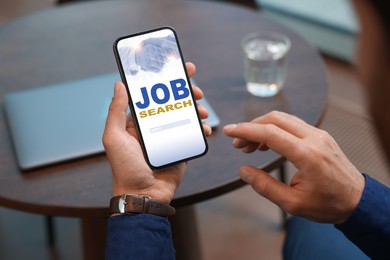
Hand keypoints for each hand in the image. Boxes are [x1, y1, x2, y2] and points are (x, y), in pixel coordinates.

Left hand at [103, 62, 210, 202]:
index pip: (153, 95)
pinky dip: (201, 128)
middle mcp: (154, 127)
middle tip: (195, 89)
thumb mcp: (114, 137)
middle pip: (173, 102)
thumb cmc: (125, 168)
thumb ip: (116, 111)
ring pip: (186, 116)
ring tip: (201, 110)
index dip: (165, 80)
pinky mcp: (181, 148)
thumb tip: (119, 84)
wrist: (143, 195)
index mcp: (138, 121)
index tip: (177, 68)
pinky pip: (193, 134)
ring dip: (196, 109)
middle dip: (186, 92)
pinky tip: (203, 127)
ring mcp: (169, 137)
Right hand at [223, 111, 364, 223]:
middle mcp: (314, 138)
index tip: (229, 131)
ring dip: (262, 127)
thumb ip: (265, 186)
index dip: (246, 130)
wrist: (357, 200)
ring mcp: (319, 134)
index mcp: (307, 155)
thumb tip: (244, 170)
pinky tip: (266, 143)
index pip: (270, 133)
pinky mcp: (320, 136)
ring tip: (248, 146)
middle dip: (251, 127)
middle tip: (237, 143)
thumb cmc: (327, 204)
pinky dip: (275, 129)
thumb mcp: (292, 203)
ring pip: (284, 119)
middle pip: (275, 119)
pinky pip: (293, 124)